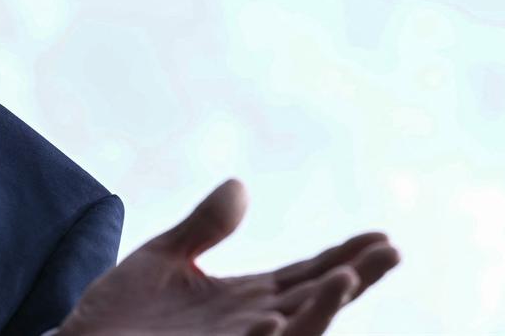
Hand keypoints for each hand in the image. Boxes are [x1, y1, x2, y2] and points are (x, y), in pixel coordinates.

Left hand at [51, 179, 398, 335]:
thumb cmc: (114, 320)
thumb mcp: (162, 258)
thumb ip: (203, 226)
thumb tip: (240, 184)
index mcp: (245, 301)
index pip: (306, 275)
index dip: (345, 256)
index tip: (382, 236)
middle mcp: (248, 329)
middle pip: (313, 301)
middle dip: (354, 278)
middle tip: (390, 251)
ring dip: (320, 311)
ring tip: (345, 279)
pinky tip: (272, 317)